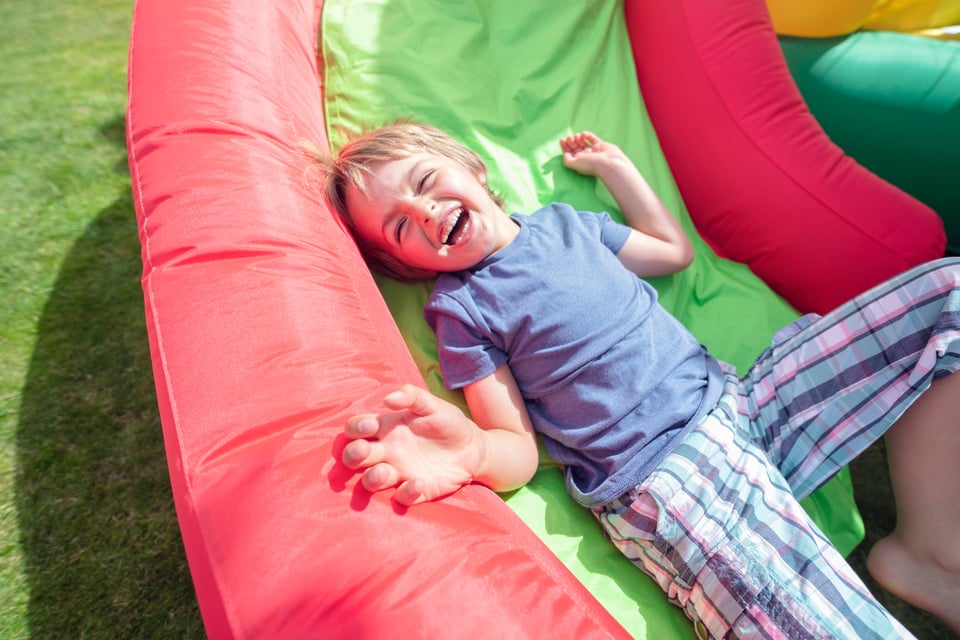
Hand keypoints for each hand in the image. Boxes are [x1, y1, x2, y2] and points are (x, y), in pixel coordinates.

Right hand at [342, 384, 482, 505]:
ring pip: (370, 481)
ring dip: (372, 478)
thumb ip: (412, 396)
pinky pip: (401, 497)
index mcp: (386, 429)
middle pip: (354, 457)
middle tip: (364, 451)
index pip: (356, 428)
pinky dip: (406, 493)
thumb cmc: (448, 422)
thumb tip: (388, 398)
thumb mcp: (433, 405)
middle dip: (353, 456)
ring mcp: (399, 472)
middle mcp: (387, 452)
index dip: (356, 428)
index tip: (370, 427)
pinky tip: (420, 483)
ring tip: (386, 472)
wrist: (473, 447)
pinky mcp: (415, 491)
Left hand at [560, 131, 625, 177]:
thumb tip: (565, 154)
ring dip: (578, 137)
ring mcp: (593, 151)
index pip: (569, 153)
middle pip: (575, 147)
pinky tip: (584, 134)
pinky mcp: (601, 145)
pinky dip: (588, 135)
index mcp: (579, 162)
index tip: (562, 139)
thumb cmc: (592, 165)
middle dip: (571, 141)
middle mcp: (586, 157)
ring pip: (583, 142)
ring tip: (577, 135)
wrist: (609, 163)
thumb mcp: (574, 164)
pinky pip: (592, 138)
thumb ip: (567, 160)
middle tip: (570, 137)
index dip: (564, 146)